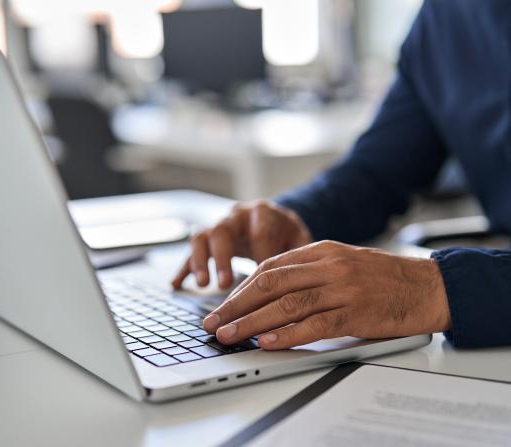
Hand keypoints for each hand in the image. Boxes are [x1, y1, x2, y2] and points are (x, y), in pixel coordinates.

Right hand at [171, 200, 312, 289]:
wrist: (274, 220)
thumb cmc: (288, 235)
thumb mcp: (300, 239)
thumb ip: (300, 256)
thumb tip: (301, 280)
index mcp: (263, 213)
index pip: (260, 233)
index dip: (261, 256)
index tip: (265, 282)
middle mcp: (237, 216)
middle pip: (223, 231)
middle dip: (223, 258)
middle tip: (223, 284)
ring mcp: (219, 226)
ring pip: (202, 238)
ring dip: (200, 261)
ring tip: (203, 285)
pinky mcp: (207, 240)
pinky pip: (191, 252)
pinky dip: (184, 268)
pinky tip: (176, 286)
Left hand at [202, 240, 450, 349]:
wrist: (429, 286)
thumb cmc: (383, 277)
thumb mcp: (342, 261)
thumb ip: (308, 271)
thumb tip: (268, 292)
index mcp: (321, 250)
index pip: (269, 268)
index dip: (241, 289)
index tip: (222, 306)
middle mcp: (328, 266)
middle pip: (270, 284)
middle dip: (236, 305)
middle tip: (214, 322)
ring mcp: (342, 288)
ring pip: (286, 305)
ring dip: (252, 323)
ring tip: (229, 335)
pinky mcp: (356, 312)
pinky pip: (314, 324)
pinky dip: (287, 334)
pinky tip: (267, 341)